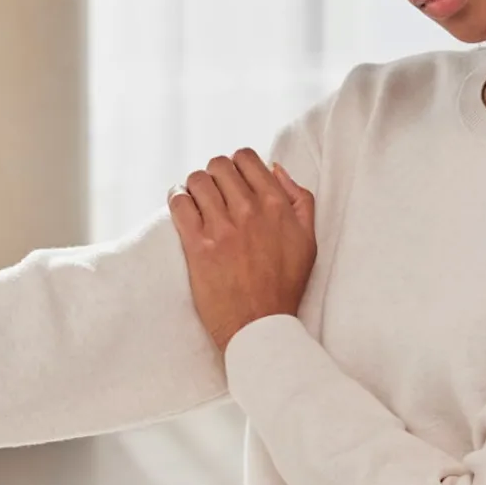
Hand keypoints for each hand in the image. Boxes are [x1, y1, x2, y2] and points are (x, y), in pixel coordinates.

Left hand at [167, 149, 316, 355]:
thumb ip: (299, 199)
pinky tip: (182, 210)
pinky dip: (177, 200)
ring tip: (197, 204)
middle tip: (213, 196)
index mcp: (276, 205)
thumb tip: (275, 168)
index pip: (246, 158)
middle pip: (218, 165)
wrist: (260, 326)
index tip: (231, 183)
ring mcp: (222, 228)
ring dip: (194, 188)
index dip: (235, 166)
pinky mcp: (198, 247)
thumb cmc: (285, 286)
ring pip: (196, 180)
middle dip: (214, 176)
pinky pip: (179, 204)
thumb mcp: (308, 239)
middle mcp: (250, 211)